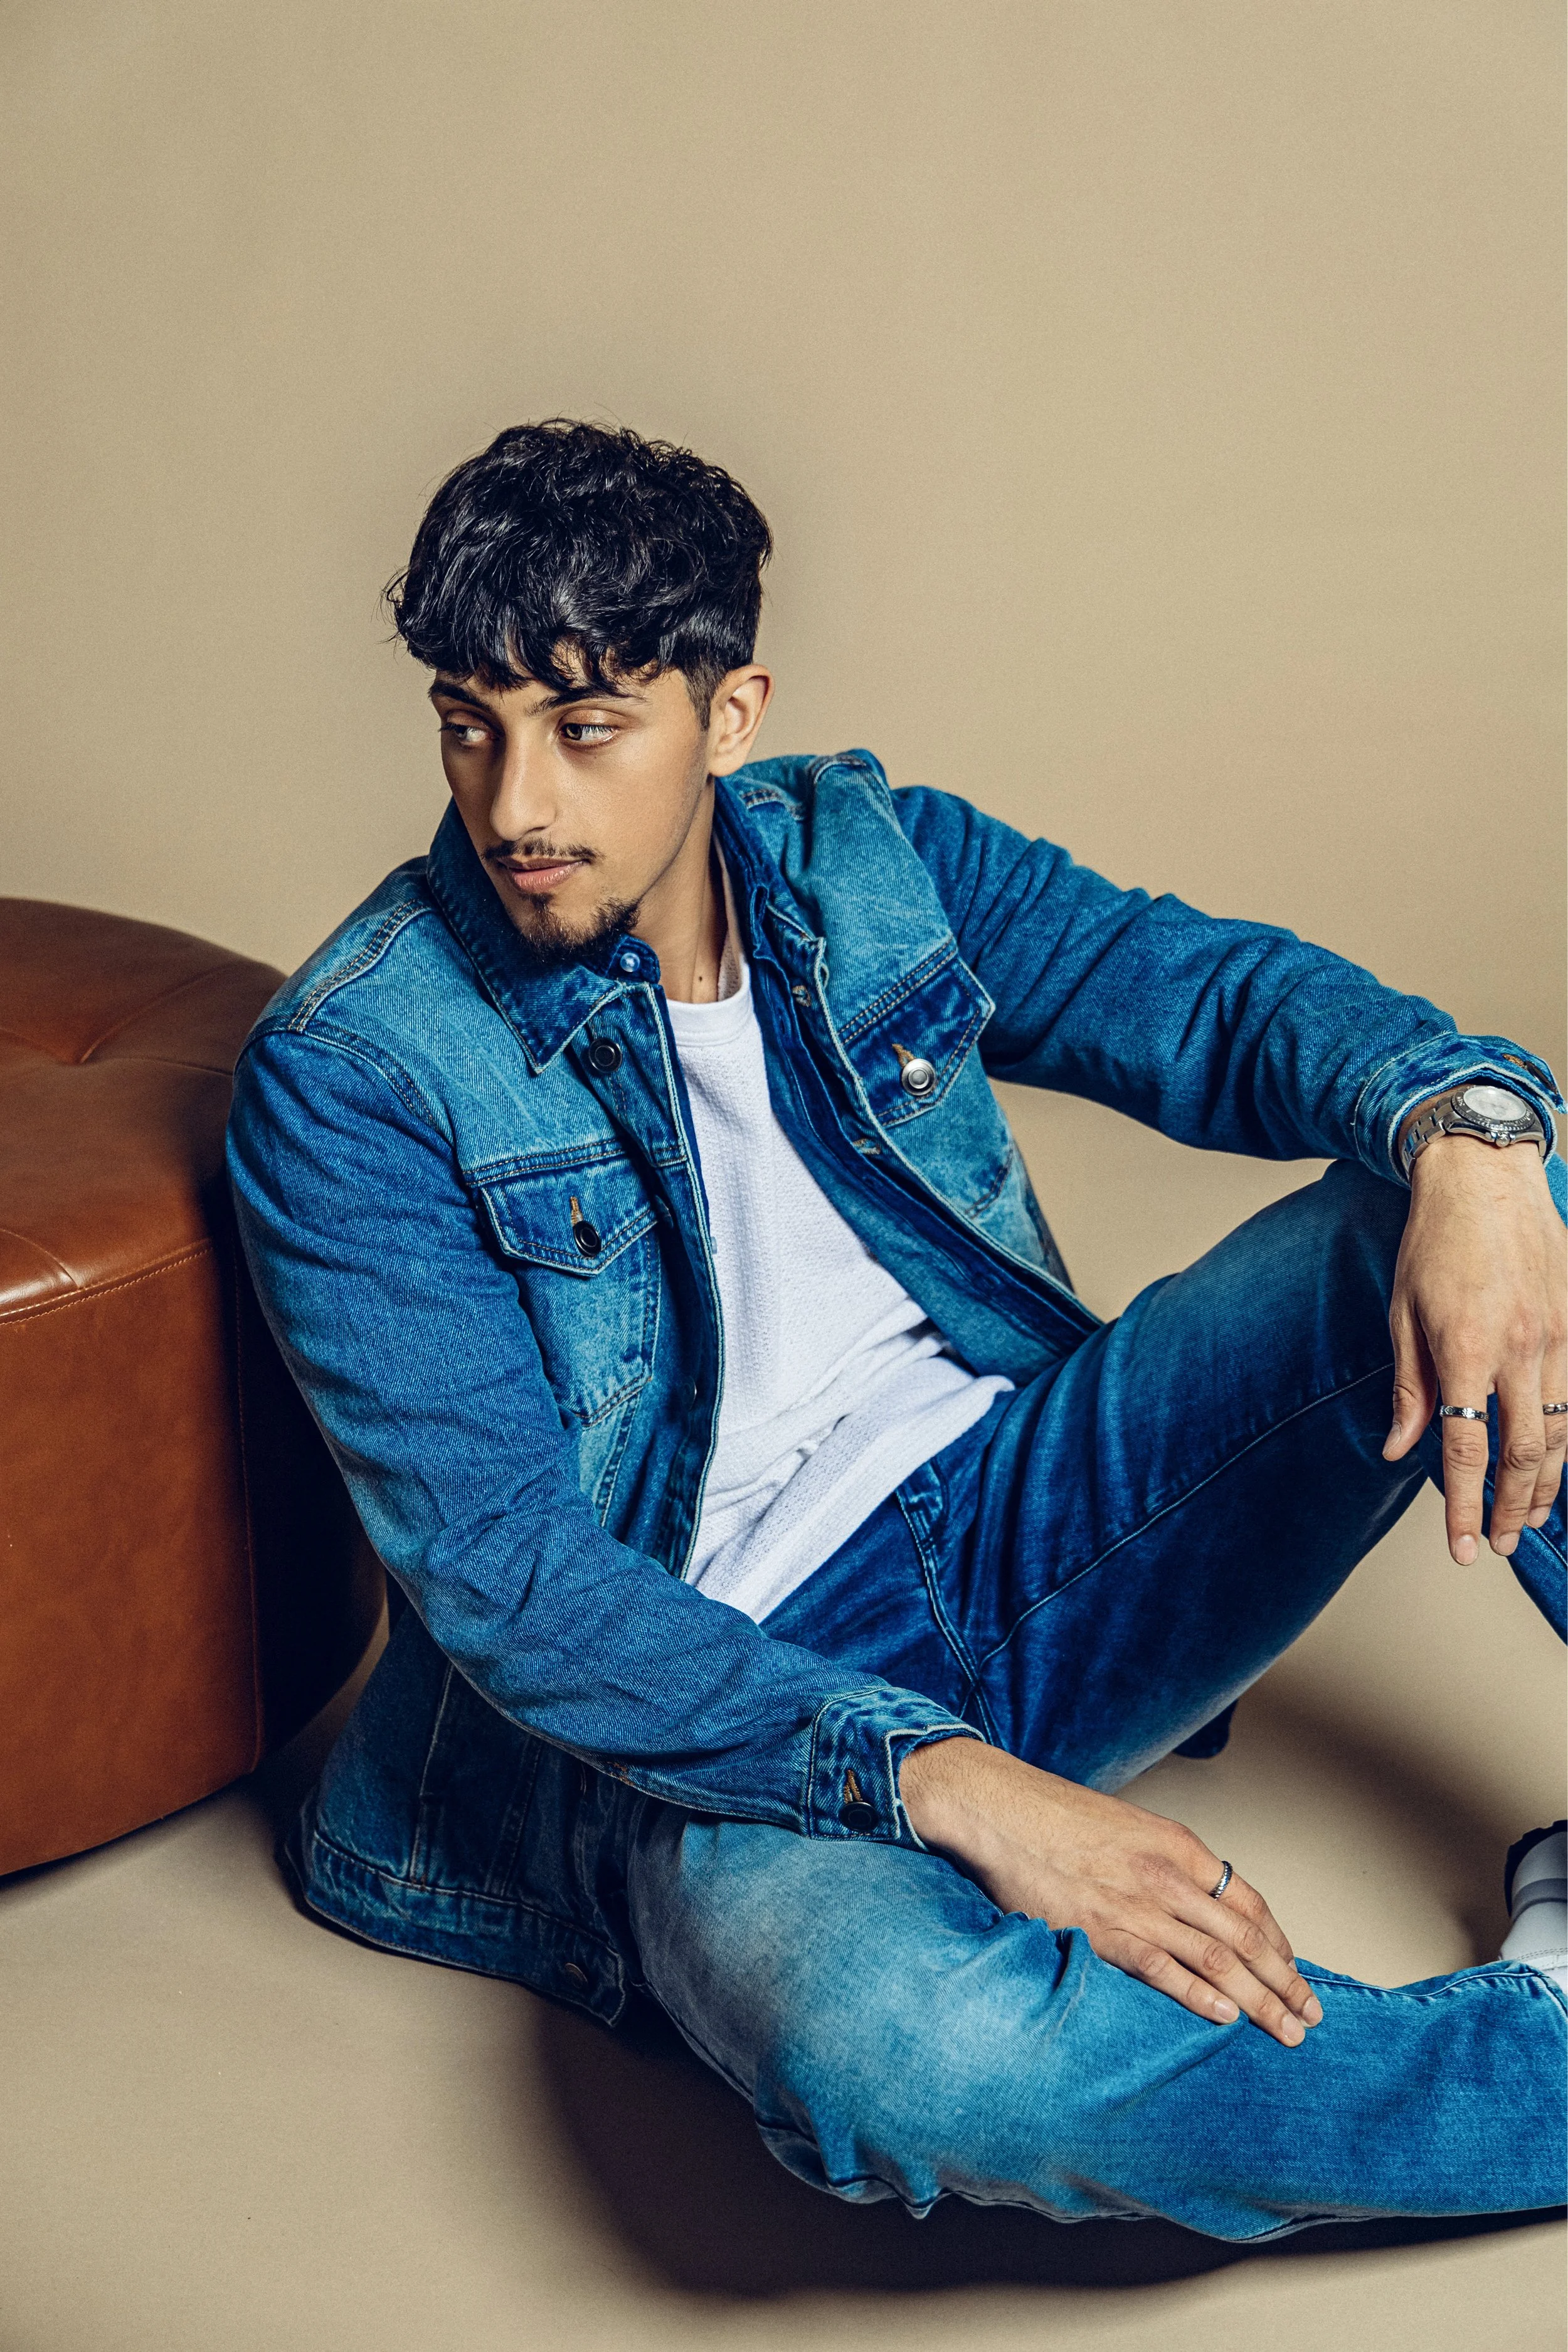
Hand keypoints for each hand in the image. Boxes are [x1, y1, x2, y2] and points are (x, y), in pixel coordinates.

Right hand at [900, 1738, 1321, 2045]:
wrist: (1000, 1809)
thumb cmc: (1056, 1817)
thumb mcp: (1129, 1827)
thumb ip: (1166, 1864)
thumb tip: (1195, 1904)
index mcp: (1177, 1846)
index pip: (1249, 1902)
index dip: (1279, 1943)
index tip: (1295, 1972)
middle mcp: (1168, 1876)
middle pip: (1246, 1938)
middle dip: (1285, 1983)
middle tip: (1310, 2015)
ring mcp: (1137, 1906)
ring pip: (1218, 1961)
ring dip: (1260, 2001)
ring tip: (1286, 2031)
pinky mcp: (1103, 1931)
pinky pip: (1165, 1971)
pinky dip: (1201, 1997)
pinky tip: (1227, 2018)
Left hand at [1383, 1132, 1565, 1561]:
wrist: (1483, 1177)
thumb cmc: (1433, 1241)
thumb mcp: (1401, 1312)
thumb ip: (1407, 1387)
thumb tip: (1398, 1449)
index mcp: (1465, 1348)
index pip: (1468, 1448)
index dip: (1465, 1506)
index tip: (1462, 1547)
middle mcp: (1518, 1349)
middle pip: (1524, 1452)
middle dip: (1511, 1508)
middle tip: (1497, 1545)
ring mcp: (1556, 1337)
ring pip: (1561, 1434)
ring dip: (1546, 1485)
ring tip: (1528, 1518)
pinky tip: (1555, 1464)